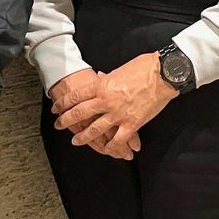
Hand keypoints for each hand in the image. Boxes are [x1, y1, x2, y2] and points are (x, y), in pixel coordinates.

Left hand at [53, 53, 178, 158]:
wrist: (162, 74)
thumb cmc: (143, 67)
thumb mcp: (119, 70)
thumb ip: (107, 79)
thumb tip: (100, 79)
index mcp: (101, 85)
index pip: (75, 96)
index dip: (63, 103)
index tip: (56, 107)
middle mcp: (105, 101)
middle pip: (79, 113)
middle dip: (66, 121)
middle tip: (58, 125)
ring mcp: (118, 114)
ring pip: (95, 130)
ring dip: (83, 137)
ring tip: (76, 141)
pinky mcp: (132, 124)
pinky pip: (118, 140)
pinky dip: (111, 147)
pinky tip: (107, 150)